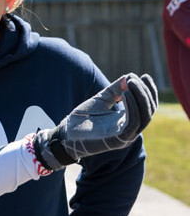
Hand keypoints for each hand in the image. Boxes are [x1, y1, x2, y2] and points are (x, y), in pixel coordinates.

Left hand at [34, 73, 157, 170]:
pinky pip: (132, 122)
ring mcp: (126, 136)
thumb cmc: (82, 118)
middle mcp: (131, 129)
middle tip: (135, 78)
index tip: (144, 75)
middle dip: (145, 92)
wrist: (66, 134)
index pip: (148, 106)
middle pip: (149, 110)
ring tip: (130, 83)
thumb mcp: (101, 100)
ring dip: (140, 97)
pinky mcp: (119, 140)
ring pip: (144, 116)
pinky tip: (125, 95)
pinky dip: (132, 107)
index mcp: (128, 120)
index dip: (149, 91)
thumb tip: (128, 77)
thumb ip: (115, 90)